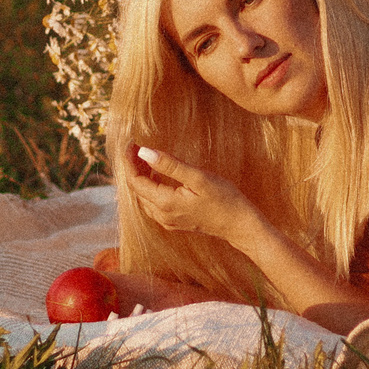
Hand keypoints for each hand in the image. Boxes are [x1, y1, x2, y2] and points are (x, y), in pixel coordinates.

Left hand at [125, 144, 261, 245]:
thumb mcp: (198, 177)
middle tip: (136, 146)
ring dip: (142, 177)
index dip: (129, 161)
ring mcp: (168, 221)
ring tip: (145, 157)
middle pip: (137, 190)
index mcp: (165, 204)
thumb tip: (144, 153)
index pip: (135, 182)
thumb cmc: (224, 199)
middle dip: (134, 167)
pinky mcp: (174, 222)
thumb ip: (169, 165)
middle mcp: (162, 216)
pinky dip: (151, 188)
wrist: (239, 224)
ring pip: (144, 198)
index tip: (131, 143)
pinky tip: (158, 176)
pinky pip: (154, 204)